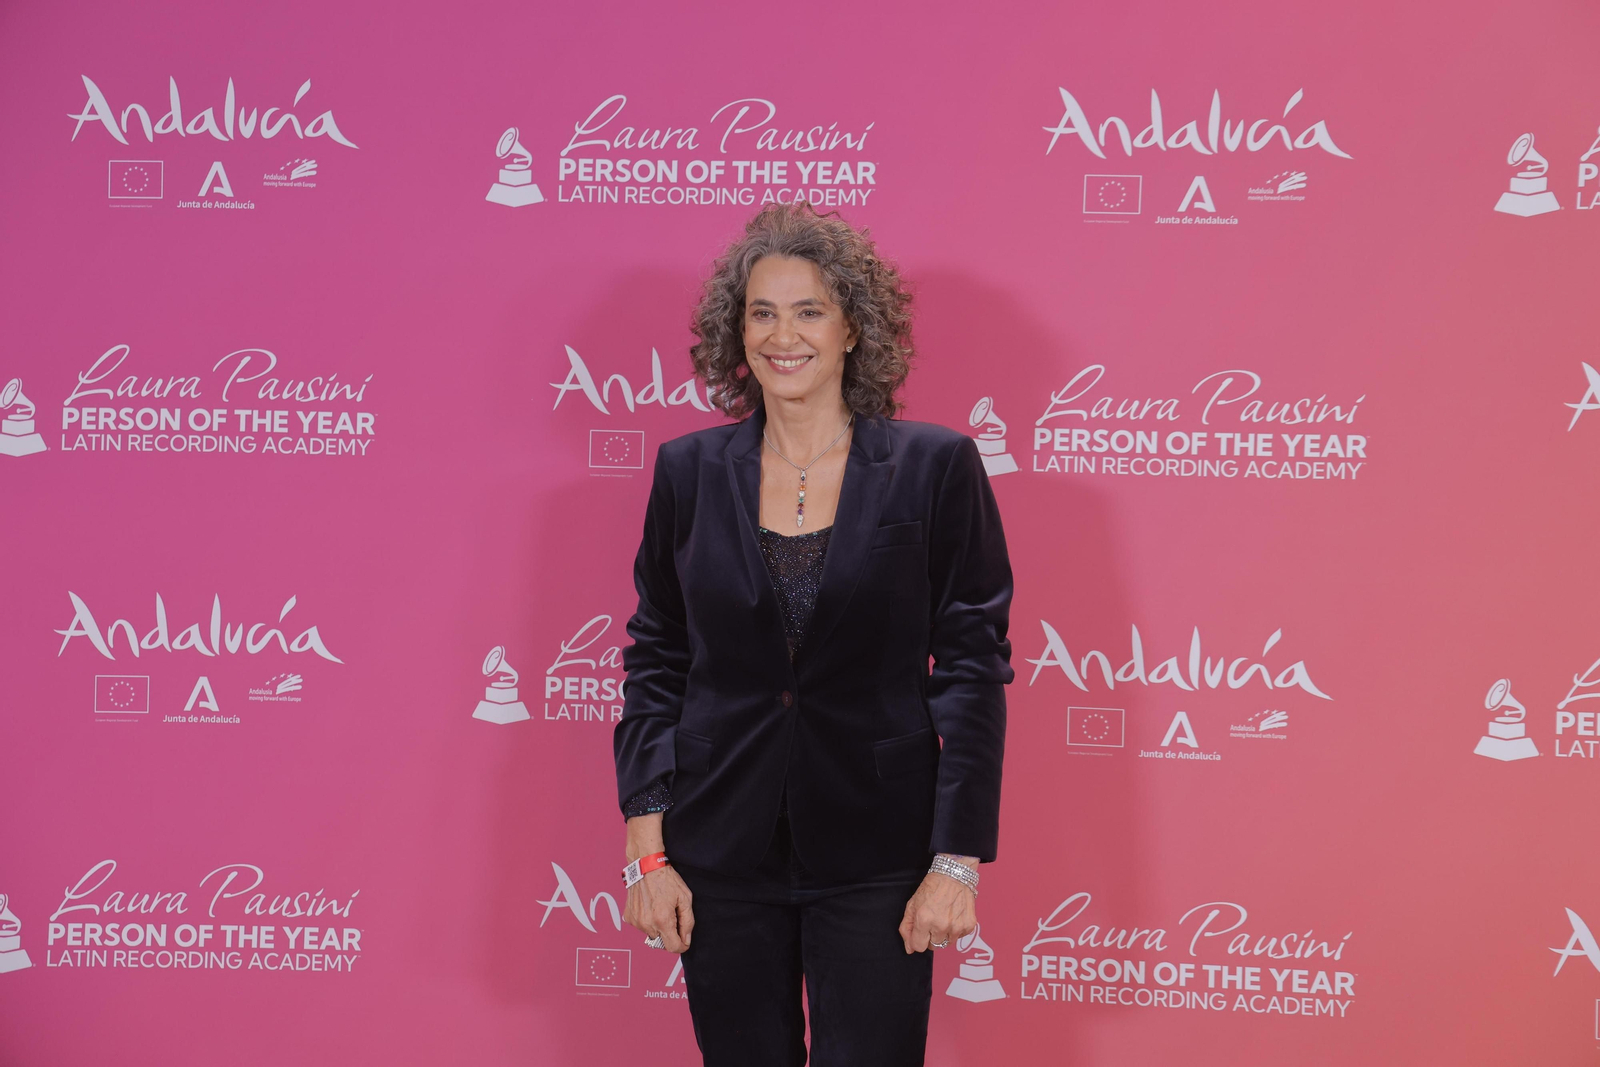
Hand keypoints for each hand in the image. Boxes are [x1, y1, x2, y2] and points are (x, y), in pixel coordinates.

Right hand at [621, 813, 694, 953]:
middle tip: (672, 914)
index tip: (684, 940)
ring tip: (659, 907)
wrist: (645, 866)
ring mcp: (636, 921)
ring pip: (652, 934)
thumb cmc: (666, 879)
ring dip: (657, 926)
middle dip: (670, 933)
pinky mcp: (629, 917)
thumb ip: (688, 922)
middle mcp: (647, 924)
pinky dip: (647, 920)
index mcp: (663, 920)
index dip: (682, 945)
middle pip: (662, 941)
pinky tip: (649, 906)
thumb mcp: (685, 898)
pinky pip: (641, 926)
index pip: (673, 947)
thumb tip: (686, 939)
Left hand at [898, 855, 976, 952]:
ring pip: (947, 943)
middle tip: (933, 921)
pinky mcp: (969, 925)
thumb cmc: (932, 888)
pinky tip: (954, 916)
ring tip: (944, 917)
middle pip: (933, 946)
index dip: (917, 940)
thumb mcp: (912, 904)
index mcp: (924, 920)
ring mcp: (957, 927)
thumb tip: (909, 948)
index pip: (918, 947)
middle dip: (930, 936)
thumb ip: (907, 927)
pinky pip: (959, 937)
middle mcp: (941, 926)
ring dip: (944, 934)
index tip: (920, 932)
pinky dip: (955, 930)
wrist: (953, 875)